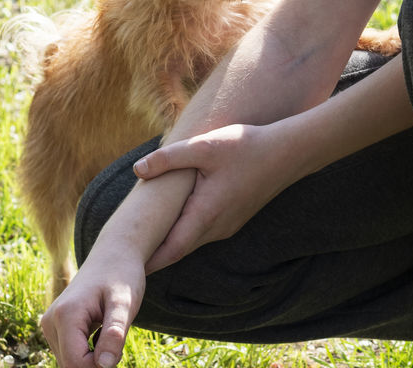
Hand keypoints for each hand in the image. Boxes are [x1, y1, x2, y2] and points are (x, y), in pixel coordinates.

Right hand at [39, 242, 145, 367]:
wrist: (115, 255)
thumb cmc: (122, 276)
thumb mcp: (125, 303)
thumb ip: (115, 334)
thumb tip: (104, 366)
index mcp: (65, 315)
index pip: (75, 364)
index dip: (100, 366)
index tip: (118, 349)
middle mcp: (50, 321)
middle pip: (70, 365)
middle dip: (96, 362)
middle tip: (116, 339)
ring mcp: (50, 324)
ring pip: (69, 362)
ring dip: (92, 358)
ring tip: (108, 332)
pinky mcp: (54, 327)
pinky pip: (69, 353)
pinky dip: (87, 352)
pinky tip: (100, 332)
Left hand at [134, 121, 299, 271]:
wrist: (288, 152)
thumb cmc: (246, 147)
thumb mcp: (203, 146)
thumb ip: (168, 158)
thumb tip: (137, 169)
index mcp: (206, 215)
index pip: (170, 251)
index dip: (147, 260)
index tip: (124, 265)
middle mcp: (217, 228)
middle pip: (178, 249)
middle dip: (153, 253)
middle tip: (125, 253)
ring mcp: (227, 225)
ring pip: (191, 240)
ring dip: (169, 241)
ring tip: (143, 237)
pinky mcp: (234, 217)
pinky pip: (203, 231)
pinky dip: (184, 230)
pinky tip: (174, 217)